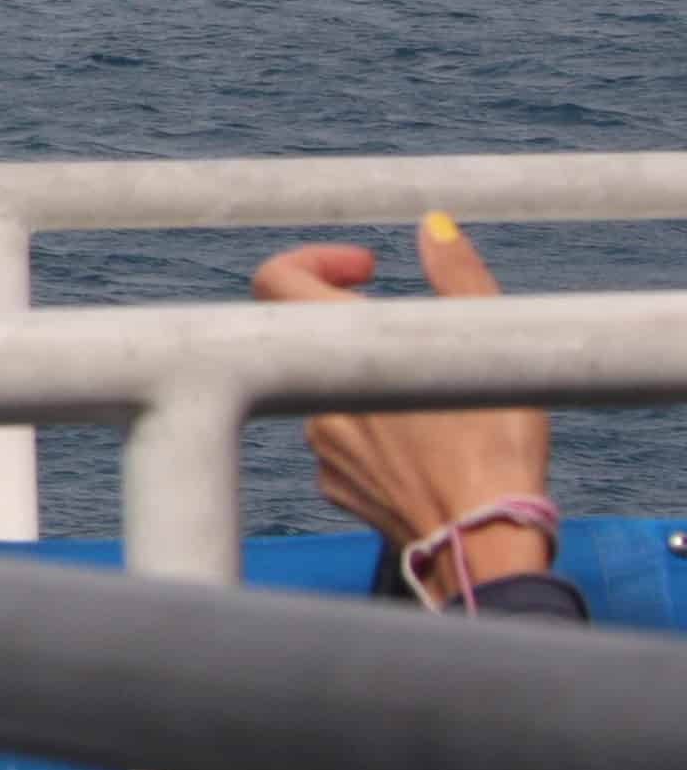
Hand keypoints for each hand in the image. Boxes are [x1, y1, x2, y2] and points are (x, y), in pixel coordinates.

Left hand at [250, 215, 550, 600]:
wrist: (485, 542)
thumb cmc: (494, 444)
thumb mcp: (490, 347)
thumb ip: (458, 277)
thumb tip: (432, 227)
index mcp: (339, 349)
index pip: (275, 278)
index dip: (314, 260)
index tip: (367, 269)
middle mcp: (313, 394)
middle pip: (305, 332)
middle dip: (354, 320)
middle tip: (407, 325)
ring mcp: (318, 444)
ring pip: (326, 387)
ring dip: (367, 377)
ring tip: (433, 390)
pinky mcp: (333, 483)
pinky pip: (338, 438)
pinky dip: (369, 426)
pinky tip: (423, 440)